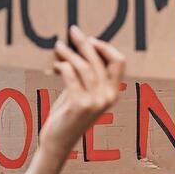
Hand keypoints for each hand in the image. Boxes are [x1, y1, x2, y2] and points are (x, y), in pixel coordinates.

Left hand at [39, 26, 124, 158]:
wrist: (58, 142)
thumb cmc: (67, 116)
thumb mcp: (82, 94)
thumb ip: (86, 78)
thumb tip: (81, 49)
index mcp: (113, 93)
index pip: (119, 62)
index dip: (106, 47)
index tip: (90, 39)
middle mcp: (108, 97)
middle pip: (100, 61)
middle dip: (85, 43)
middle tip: (73, 31)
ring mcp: (94, 102)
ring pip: (84, 67)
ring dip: (70, 54)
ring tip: (58, 46)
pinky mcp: (78, 105)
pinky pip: (71, 77)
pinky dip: (63, 67)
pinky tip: (55, 65)